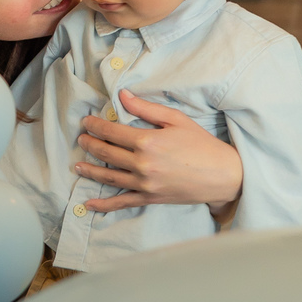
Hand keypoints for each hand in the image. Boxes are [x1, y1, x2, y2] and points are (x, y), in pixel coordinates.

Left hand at [74, 90, 242, 215]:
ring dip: (90, 171)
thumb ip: (146, 108)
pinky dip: (103, 205)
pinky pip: (121, 202)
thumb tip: (123, 96)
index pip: (111, 132)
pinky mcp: (149, 198)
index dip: (95, 126)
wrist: (223, 175)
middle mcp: (141, 164)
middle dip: (90, 145)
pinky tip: (88, 204)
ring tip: (78, 166)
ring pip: (108, 177)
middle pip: (106, 153)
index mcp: (147, 141)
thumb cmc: (201, 144)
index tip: (86, 122)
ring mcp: (144, 184)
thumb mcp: (176, 120)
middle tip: (81, 140)